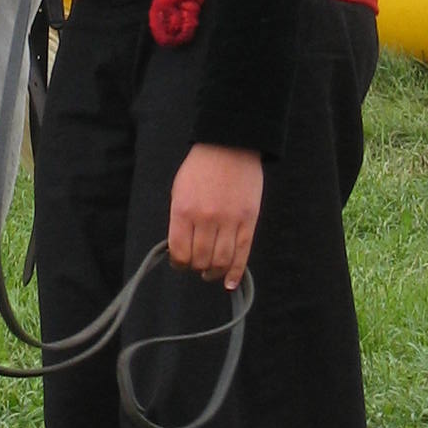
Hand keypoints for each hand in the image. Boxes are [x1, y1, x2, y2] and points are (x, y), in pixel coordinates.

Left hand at [167, 144, 263, 289]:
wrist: (230, 145)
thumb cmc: (200, 168)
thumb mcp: (179, 190)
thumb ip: (179, 220)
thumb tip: (180, 249)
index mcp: (184, 210)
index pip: (179, 252)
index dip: (179, 263)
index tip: (180, 262)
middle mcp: (206, 218)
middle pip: (200, 260)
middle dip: (196, 267)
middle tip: (196, 265)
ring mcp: (229, 220)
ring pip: (221, 261)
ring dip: (213, 272)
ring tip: (210, 272)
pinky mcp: (249, 220)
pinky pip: (242, 254)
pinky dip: (235, 272)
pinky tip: (229, 282)